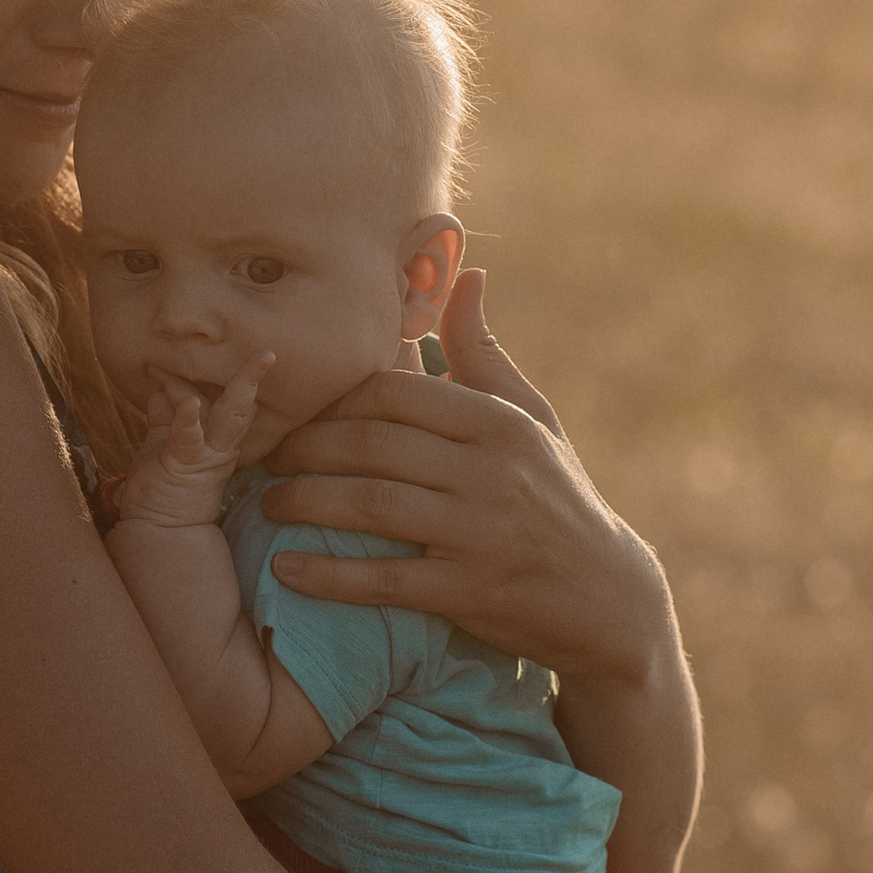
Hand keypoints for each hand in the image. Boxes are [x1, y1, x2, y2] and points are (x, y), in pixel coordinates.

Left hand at [113, 353, 270, 530]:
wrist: (157, 530)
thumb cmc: (161, 487)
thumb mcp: (162, 441)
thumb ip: (163, 413)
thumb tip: (158, 381)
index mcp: (218, 436)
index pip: (221, 395)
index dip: (205, 371)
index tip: (187, 348)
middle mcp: (221, 443)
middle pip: (241, 404)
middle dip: (255, 377)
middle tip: (269, 352)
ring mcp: (208, 454)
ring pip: (229, 415)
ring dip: (241, 388)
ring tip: (259, 362)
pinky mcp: (186, 464)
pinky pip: (189, 437)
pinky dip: (186, 418)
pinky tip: (186, 402)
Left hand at [260, 271, 670, 689]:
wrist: (607, 599)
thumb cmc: (556, 496)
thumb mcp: (531, 421)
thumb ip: (484, 353)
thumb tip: (466, 274)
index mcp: (499, 423)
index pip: (396, 393)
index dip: (336, 400)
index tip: (301, 412)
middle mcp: (492, 471)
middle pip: (375, 445)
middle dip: (307, 448)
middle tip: (265, 455)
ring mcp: (482, 532)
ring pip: (372, 504)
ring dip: (306, 502)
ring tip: (265, 504)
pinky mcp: (471, 592)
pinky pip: (384, 579)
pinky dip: (329, 575)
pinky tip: (286, 570)